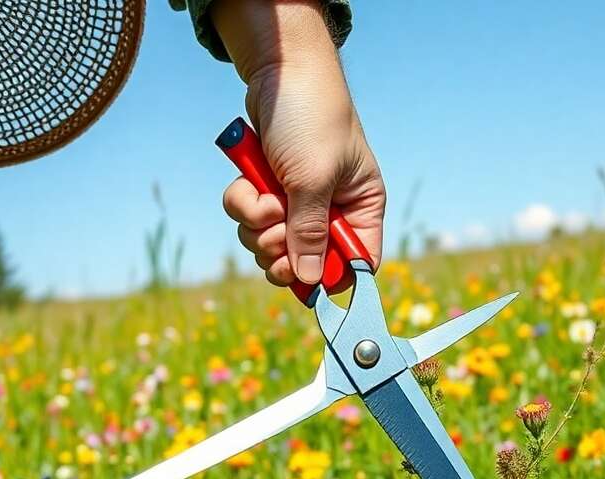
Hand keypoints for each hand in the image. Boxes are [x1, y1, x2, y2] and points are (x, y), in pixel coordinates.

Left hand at [212, 0, 384, 291]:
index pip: (355, 264)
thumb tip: (309, 282)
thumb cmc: (311, 119)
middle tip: (274, 226)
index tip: (302, 279)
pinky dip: (243, 205)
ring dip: (256, 225)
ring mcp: (299, 201)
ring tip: (261, 195)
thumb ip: (309, 234)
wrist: (278, 70)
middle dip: (282, 249)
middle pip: (307, 263)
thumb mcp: (312, 181)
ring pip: (272, 244)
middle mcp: (333, 210)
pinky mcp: (270, 190)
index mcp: (362, 209)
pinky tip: (247, 182)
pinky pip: (251, 220)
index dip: (329, 279)